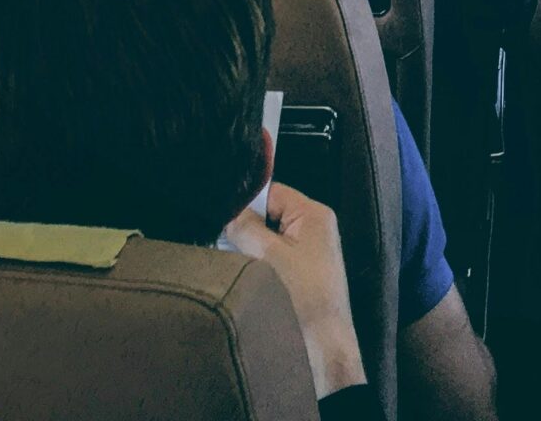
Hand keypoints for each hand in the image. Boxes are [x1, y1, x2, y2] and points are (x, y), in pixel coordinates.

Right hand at [226, 183, 365, 397]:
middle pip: (267, 216)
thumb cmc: (302, 297)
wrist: (323, 349)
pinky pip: (270, 261)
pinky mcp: (299, 276)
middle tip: (218, 241)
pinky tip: (241, 278)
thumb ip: (246, 227)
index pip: (271, 192)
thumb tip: (228, 211)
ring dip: (247, 250)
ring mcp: (307, 254)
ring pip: (265, 240)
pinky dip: (254, 267)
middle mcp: (313, 229)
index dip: (244, 202)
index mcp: (313, 215)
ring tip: (229, 262)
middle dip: (242, 228)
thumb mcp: (268, 256)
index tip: (216, 213)